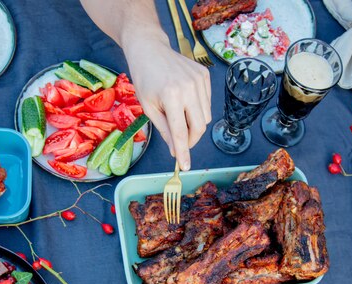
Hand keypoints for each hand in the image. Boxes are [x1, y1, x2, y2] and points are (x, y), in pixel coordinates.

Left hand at [122, 32, 210, 170]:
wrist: (149, 49)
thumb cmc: (144, 79)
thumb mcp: (149, 108)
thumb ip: (164, 130)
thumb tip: (175, 151)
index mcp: (171, 96)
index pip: (181, 132)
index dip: (184, 152)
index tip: (186, 167)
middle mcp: (189, 88)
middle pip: (199, 127)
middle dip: (191, 140)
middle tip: (181, 144)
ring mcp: (199, 80)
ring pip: (206, 116)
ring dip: (194, 124)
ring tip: (178, 115)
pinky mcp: (205, 75)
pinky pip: (207, 103)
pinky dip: (198, 109)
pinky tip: (184, 101)